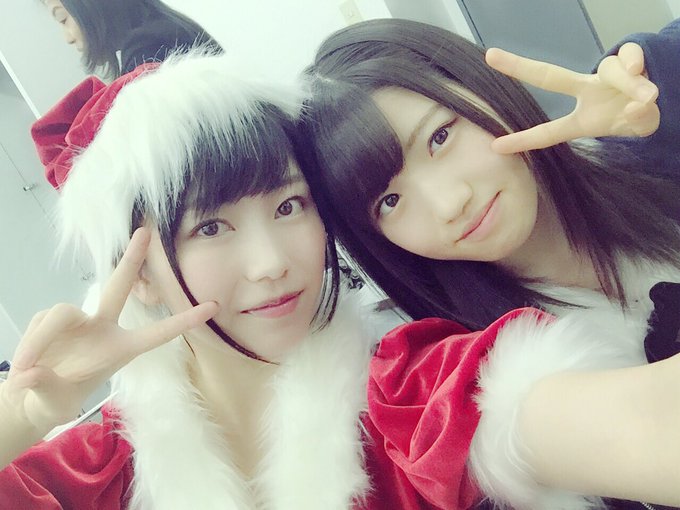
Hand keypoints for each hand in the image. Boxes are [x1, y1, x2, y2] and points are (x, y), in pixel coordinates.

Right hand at [0, 228, 217, 431]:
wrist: (33, 396)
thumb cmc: (57, 398)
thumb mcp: (55, 401)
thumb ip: (45, 386)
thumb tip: (29, 375)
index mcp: (121, 349)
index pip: (159, 333)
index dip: (185, 321)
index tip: (214, 307)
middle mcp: (103, 327)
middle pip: (118, 286)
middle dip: (131, 259)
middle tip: (145, 231)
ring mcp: (78, 320)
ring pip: (60, 315)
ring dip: (40, 341)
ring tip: (27, 371)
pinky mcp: (54, 318)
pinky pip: (41, 322)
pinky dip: (30, 343)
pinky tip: (26, 363)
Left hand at [486, 43, 659, 153]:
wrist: (659, 103)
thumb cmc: (635, 118)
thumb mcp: (638, 127)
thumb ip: (637, 119)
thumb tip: (638, 102)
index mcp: (580, 118)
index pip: (548, 132)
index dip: (524, 140)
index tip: (496, 147)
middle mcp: (587, 91)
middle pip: (548, 76)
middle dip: (518, 66)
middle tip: (490, 56)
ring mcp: (605, 76)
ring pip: (610, 69)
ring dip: (629, 84)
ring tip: (645, 98)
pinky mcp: (628, 61)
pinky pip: (628, 57)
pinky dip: (636, 68)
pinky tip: (645, 79)